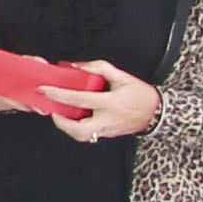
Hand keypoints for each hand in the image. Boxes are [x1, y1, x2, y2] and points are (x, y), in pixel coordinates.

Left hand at [40, 59, 159, 139]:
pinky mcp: (109, 135)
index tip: (44, 89)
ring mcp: (108, 130)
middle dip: (61, 123)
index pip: (79, 99)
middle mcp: (108, 119)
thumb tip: (76, 65)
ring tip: (60, 115)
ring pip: (83, 137)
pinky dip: (77, 129)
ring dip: (68, 128)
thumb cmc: (140, 93)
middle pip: (79, 130)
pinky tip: (73, 119)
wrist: (158, 112)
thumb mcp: (122, 76)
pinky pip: (89, 136)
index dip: (59, 94)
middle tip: (51, 111)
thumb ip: (98, 67)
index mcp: (110, 103)